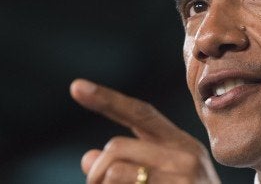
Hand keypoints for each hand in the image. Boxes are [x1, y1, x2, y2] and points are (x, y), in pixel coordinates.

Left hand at [70, 79, 220, 183]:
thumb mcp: (169, 177)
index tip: (76, 87)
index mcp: (183, 145)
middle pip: (116, 147)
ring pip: (114, 174)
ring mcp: (180, 181)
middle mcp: (184, 159)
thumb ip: (133, 161)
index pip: (142, 113)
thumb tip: (87, 157)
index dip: (108, 100)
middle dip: (96, 170)